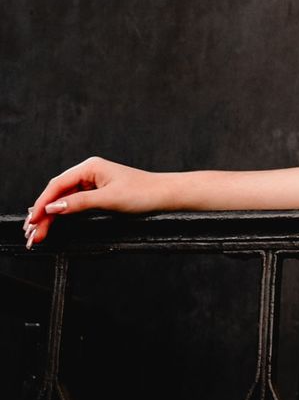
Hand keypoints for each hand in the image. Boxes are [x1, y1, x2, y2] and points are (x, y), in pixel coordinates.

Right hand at [23, 157, 164, 247]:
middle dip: (43, 212)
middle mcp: (90, 172)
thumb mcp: (109, 199)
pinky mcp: (98, 192)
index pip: (57, 184)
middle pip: (58, 193)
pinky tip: (53, 223)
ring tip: (39, 232)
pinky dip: (64, 214)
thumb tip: (54, 207)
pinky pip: (75, 203)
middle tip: (32, 232)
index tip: (33, 219)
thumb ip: (79, 203)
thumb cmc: (144, 192)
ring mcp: (93, 182)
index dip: (42, 203)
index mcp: (90, 167)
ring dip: (51, 215)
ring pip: (65, 199)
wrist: (166, 195)